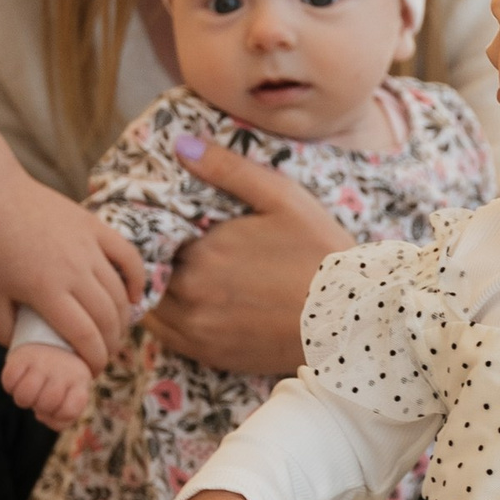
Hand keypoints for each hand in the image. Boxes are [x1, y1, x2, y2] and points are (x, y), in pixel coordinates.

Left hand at [0, 172, 140, 367]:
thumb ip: (5, 330)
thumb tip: (23, 349)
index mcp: (47, 291)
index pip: (85, 336)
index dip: (94, 359)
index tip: (93, 370)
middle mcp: (74, 270)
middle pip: (107, 318)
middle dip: (111, 344)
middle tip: (104, 355)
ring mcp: (89, 247)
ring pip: (120, 293)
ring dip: (122, 319)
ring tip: (115, 332)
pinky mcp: (95, 228)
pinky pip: (128, 258)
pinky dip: (136, 280)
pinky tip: (134, 297)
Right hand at [3, 338, 94, 428]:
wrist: (50, 338)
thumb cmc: (60, 378)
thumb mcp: (71, 394)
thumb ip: (61, 416)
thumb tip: (42, 416)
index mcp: (80, 381)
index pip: (69, 412)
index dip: (57, 416)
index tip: (56, 407)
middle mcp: (63, 370)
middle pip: (46, 404)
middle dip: (39, 407)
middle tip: (40, 396)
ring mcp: (42, 362)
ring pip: (24, 397)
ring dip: (23, 399)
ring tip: (29, 390)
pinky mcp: (21, 356)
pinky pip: (8, 382)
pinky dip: (10, 385)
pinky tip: (19, 378)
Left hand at [145, 138, 351, 376]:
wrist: (351, 315)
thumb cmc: (319, 251)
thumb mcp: (281, 198)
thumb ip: (228, 169)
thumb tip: (180, 144)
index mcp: (202, 253)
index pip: (153, 236)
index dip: (158, 226)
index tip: (171, 220)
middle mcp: (190, 295)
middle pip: (148, 271)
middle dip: (155, 256)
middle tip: (172, 243)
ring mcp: (197, 330)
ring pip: (150, 304)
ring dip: (156, 287)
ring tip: (179, 271)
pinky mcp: (208, 355)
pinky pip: (165, 335)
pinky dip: (166, 316)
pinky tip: (189, 300)